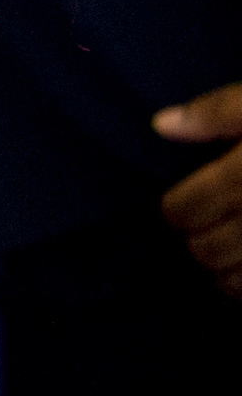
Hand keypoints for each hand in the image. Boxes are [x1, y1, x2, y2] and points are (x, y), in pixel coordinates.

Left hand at [155, 82, 241, 299]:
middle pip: (204, 251)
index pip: (182, 211)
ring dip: (222, 273)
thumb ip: (216, 112)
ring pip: (233, 283)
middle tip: (205, 232)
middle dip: (197, 242)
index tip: (182, 206)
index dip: (175, 211)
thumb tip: (162, 125)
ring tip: (229, 256)